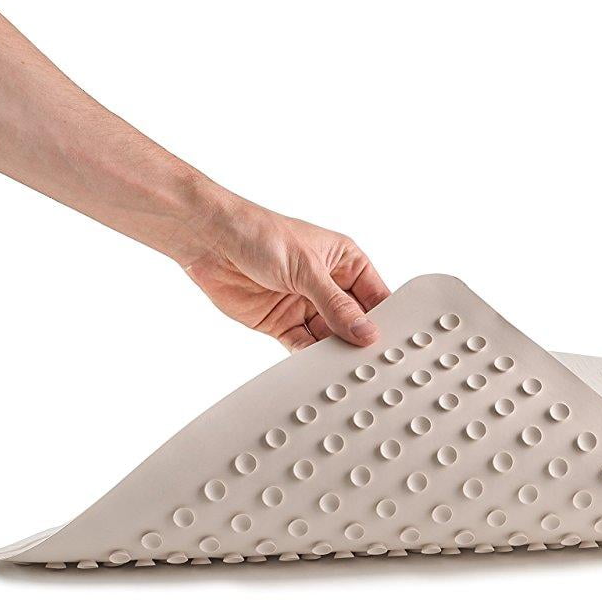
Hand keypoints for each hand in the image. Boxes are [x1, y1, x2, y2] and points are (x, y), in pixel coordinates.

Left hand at [183, 199, 390, 351]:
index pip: (374, 294)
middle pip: (353, 320)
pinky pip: (302, 344)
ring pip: (329, 336)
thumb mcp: (307, 268)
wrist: (210, 241)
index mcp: (343, 261)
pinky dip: (308, 357)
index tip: (390, 340)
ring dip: (335, 351)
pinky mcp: (281, 323)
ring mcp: (304, 305)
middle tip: (369, 360)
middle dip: (360, 339)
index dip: (384, 317)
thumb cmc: (260, 234)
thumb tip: (364, 330)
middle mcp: (327, 284)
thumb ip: (336, 304)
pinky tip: (317, 366)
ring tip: (344, 367)